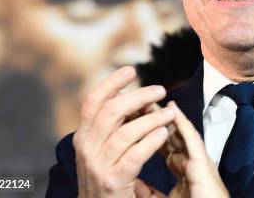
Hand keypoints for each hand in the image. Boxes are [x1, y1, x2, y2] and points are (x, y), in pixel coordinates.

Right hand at [73, 66, 173, 197]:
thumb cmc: (106, 179)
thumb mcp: (100, 151)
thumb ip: (112, 127)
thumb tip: (132, 97)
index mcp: (83, 138)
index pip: (93, 102)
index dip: (111, 83)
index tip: (131, 70)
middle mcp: (87, 149)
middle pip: (111, 112)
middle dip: (138, 97)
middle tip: (160, 90)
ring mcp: (98, 167)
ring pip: (125, 133)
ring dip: (151, 119)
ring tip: (170, 113)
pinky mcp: (113, 183)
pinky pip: (134, 156)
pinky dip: (150, 141)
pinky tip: (164, 133)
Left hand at [134, 102, 227, 197]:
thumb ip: (148, 193)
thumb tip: (134, 182)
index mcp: (181, 169)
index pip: (160, 143)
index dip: (145, 129)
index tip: (129, 116)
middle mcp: (190, 161)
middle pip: (168, 133)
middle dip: (152, 117)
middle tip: (136, 100)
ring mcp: (198, 161)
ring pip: (179, 133)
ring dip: (165, 115)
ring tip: (150, 99)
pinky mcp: (204, 166)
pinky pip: (192, 141)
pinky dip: (182, 126)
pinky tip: (173, 111)